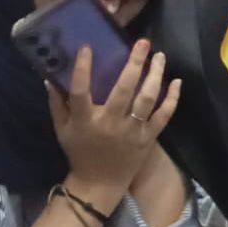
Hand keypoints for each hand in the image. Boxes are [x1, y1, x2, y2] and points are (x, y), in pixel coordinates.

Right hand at [47, 40, 181, 203]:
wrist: (100, 182)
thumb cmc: (79, 152)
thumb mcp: (62, 128)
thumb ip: (57, 103)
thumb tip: (50, 76)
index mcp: (85, 121)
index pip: (80, 91)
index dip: (82, 69)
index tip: (87, 48)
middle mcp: (110, 124)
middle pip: (124, 89)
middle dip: (134, 64)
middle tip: (143, 43)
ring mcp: (132, 131)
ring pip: (147, 99)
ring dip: (155, 75)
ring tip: (160, 56)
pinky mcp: (148, 138)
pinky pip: (163, 116)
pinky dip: (172, 99)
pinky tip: (177, 81)